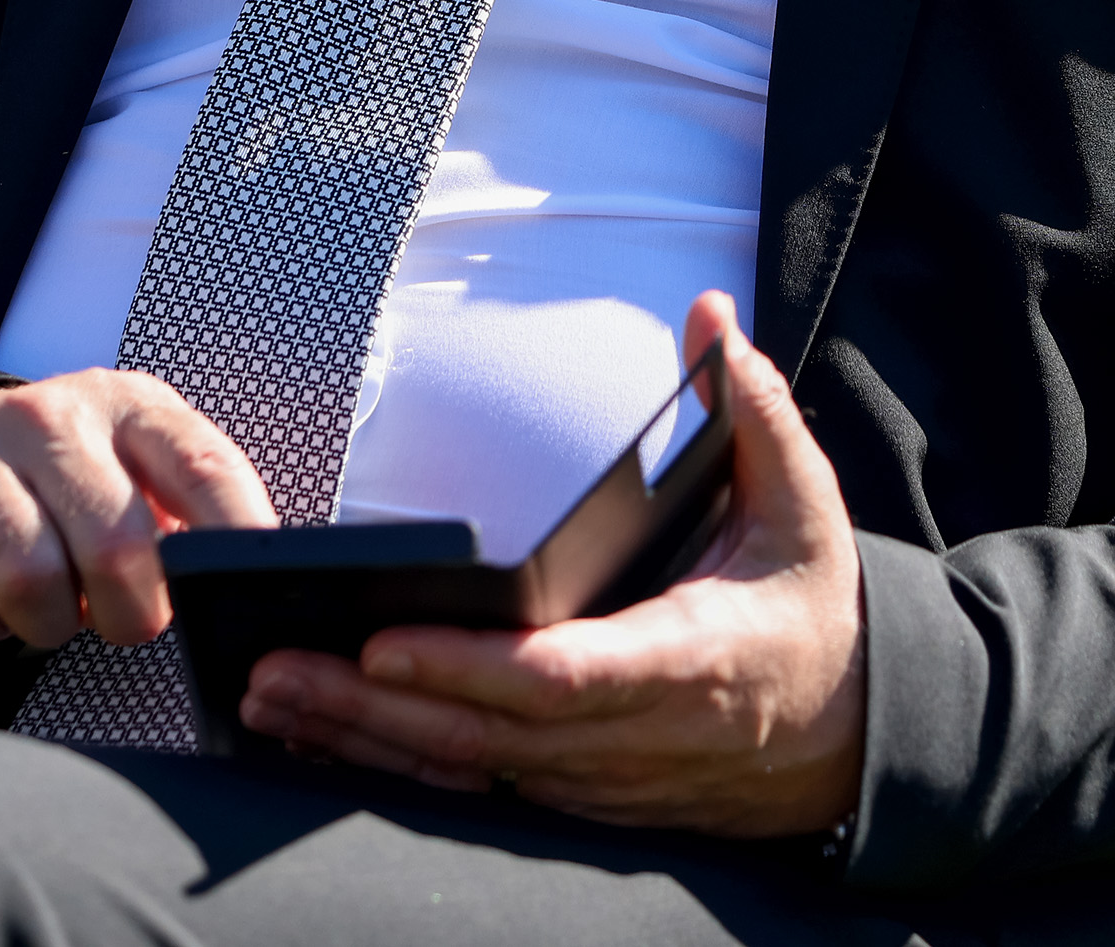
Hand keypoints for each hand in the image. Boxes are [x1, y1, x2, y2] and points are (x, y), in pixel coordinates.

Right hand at [0, 369, 275, 652]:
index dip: (236, 529)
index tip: (248, 582)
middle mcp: (48, 414)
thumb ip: (183, 512)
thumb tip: (245, 573)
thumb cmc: (49, 483)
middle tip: (123, 621)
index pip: (200, 463)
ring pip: (29, 578)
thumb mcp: (125, 470)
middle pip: (116, 543)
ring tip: (43, 605)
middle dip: (130, 613)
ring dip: (42, 623)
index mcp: (124, 406)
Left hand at [239, 293, 869, 839]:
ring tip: (270, 695)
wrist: (844, 736)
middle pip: (487, 735)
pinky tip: (320, 736)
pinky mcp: (572, 796)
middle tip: (277, 665)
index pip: (566, 676)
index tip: (385, 640)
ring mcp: (598, 778)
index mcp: (690, 658)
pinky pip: (470, 790)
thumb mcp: (802, 505)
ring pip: (466, 773)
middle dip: (377, 705)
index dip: (470, 665)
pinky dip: (392, 766)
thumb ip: (755, 411)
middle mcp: (634, 735)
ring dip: (365, 740)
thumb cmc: (808, 608)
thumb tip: (711, 318)